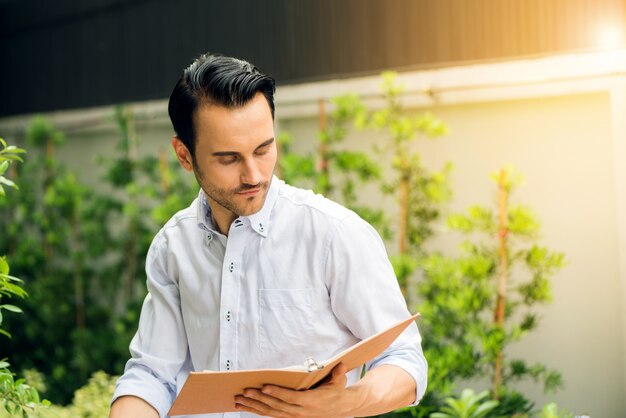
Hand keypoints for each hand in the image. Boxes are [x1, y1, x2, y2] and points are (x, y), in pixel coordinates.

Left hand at [234, 363, 353, 417]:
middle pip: (276, 406)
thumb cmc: (336, 392)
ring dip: (253, 407)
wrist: (340, 409)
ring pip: (271, 413)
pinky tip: (247, 407)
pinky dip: (258, 411)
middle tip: (244, 392)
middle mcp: (301, 412)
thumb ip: (338, 374)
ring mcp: (294, 417)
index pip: (291, 398)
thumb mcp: (339, 382)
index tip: (264, 386)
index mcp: (311, 402)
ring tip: (239, 401)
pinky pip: (272, 415)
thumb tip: (341, 365)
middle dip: (259, 399)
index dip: (277, 393)